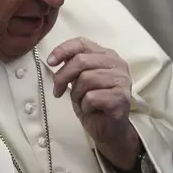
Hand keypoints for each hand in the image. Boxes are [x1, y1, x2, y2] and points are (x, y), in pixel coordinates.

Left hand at [48, 37, 139, 168]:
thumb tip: (55, 59)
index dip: (63, 50)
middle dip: (63, 77)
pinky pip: (92, 97)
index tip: (50, 62)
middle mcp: (117, 64)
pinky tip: (91, 109)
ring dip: (77, 94)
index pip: (82, 43)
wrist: (109, 129)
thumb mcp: (79, 80)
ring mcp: (122, 80)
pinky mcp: (121, 97)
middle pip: (81, 61)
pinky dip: (85, 105)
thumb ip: (73, 66)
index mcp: (107, 55)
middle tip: (57, 91)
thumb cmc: (93, 103)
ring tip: (82, 102)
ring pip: (86, 79)